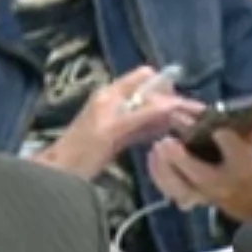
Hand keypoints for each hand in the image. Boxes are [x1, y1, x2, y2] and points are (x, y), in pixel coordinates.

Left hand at [39, 66, 201, 179]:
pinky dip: (154, 128)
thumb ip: (142, 115)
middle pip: (149, 93)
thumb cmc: (83, 152)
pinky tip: (167, 136)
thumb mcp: (114, 131)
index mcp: (112, 94)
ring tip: (187, 127)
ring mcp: (115, 118)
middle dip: (170, 102)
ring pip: (147, 110)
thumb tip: (171, 103)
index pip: (145, 77)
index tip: (185, 104)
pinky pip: (140, 126)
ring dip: (165, 116)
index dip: (166, 86)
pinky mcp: (116, 135)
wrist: (60, 174)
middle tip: (191, 119)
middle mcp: (115, 101)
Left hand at [145, 115, 251, 222]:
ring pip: (181, 188)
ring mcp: (204, 195)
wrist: (249, 193)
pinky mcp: (190, 199)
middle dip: (182, 159)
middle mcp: (223, 184)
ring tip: (157, 147)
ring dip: (165, 169)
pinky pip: (170, 192)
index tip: (218, 130)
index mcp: (243, 166)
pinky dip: (158, 175)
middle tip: (168, 140)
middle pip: (201, 175)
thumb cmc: (246, 159)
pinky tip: (153, 157)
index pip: (238, 155)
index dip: (229, 143)